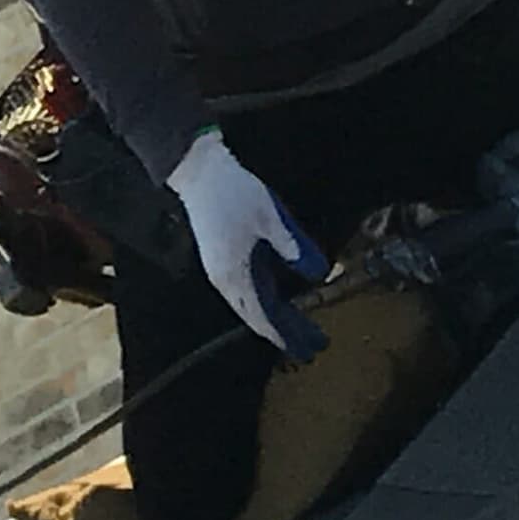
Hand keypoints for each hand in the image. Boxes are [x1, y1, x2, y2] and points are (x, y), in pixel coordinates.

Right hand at [169, 130, 328, 360]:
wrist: (200, 171)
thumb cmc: (235, 194)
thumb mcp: (272, 220)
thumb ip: (294, 249)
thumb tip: (318, 275)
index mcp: (235, 274)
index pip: (263, 316)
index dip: (286, 334)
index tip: (306, 348)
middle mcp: (227, 279)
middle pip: (261, 314)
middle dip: (288, 331)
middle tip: (316, 346)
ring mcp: (224, 268)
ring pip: (255, 302)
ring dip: (280, 317)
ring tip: (304, 329)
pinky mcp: (225, 257)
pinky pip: (250, 287)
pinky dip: (269, 299)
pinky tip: (285, 301)